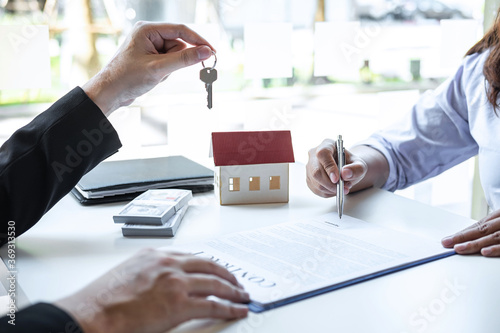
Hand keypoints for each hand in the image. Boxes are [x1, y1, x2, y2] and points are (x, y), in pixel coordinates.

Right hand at [55, 249, 249, 332]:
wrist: (93, 314)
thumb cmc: (102, 300)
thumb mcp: (127, 274)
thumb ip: (149, 273)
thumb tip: (160, 285)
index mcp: (155, 255)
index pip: (190, 256)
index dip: (207, 265)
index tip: (215, 269)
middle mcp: (168, 264)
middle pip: (208, 265)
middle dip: (225, 273)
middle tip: (235, 281)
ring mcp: (176, 282)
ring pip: (214, 282)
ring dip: (232, 290)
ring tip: (241, 295)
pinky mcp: (180, 303)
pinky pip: (213, 305)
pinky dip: (229, 308)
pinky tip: (237, 310)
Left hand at [82, 22, 214, 115]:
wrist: (109, 93)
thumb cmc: (127, 78)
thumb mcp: (159, 69)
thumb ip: (185, 59)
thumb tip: (206, 52)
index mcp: (147, 29)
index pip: (180, 30)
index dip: (198, 41)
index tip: (212, 52)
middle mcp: (148, 34)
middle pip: (178, 44)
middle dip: (176, 61)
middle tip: (165, 71)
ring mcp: (149, 46)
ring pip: (174, 55)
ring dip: (170, 68)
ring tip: (155, 75)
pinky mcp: (150, 57)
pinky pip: (168, 62)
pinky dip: (165, 72)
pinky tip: (153, 77)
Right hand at [306, 139, 367, 197]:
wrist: (346, 171)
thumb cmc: (351, 165)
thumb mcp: (360, 165)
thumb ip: (356, 169)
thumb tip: (345, 173)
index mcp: (327, 144)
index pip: (323, 154)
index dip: (329, 167)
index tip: (337, 179)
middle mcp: (314, 154)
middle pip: (316, 171)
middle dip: (330, 184)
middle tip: (343, 188)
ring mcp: (309, 167)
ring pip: (316, 183)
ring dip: (331, 190)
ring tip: (342, 188)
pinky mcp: (309, 178)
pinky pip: (316, 189)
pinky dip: (328, 193)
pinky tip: (335, 189)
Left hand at [442, 209, 499, 256]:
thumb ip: (490, 228)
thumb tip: (466, 239)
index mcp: (499, 216)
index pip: (479, 226)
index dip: (463, 233)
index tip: (448, 239)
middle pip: (482, 230)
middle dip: (463, 237)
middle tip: (448, 243)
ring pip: (493, 237)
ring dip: (475, 243)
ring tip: (459, 248)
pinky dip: (495, 249)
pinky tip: (484, 252)